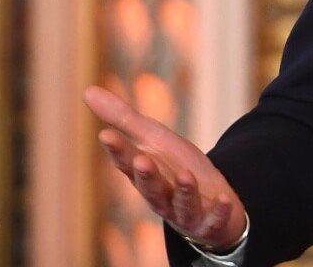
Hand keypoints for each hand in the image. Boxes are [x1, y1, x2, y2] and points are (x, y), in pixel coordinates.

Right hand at [83, 85, 247, 250]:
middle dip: (146, 175)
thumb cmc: (174, 169)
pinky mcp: (210, 222)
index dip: (118, 150)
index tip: (106, 134)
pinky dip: (219, 211)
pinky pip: (215, 219)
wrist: (208, 202)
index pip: (127, 163)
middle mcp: (161, 197)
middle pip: (151, 188)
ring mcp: (185, 212)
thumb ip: (123, 119)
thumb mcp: (153, 140)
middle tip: (140, 159)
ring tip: (186, 175)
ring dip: (184, 192)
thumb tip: (87, 90)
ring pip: (182, 204)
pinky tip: (224, 200)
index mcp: (145, 175)